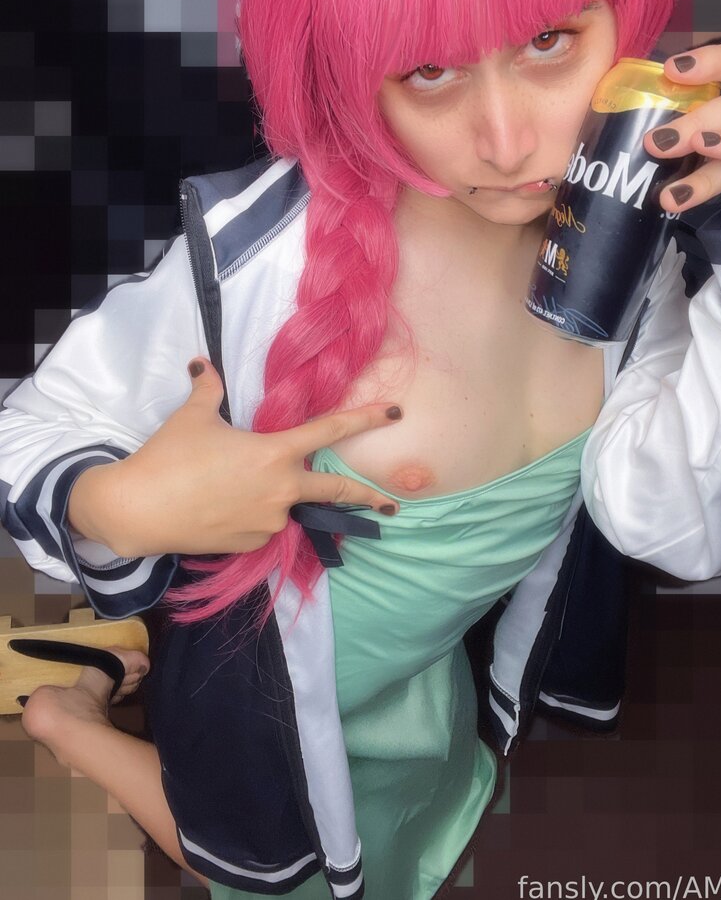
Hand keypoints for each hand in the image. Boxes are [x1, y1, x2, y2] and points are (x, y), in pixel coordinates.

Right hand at [68, 358, 403, 557]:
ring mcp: (270, 521)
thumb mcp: (193, 415)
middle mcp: (282, 489)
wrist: (139, 509)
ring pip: (286, 507)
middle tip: (391, 504)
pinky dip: (252, 516)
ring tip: (228, 490)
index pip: (330, 431)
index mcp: (275, 452)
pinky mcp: (253, 545)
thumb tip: (202, 363)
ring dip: (276, 499)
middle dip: (369, 498)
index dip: (365, 418)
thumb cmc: (169, 456)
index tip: (394, 413)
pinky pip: (263, 527)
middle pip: (337, 492)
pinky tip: (220, 509)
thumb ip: (209, 387)